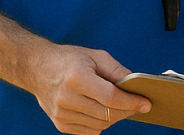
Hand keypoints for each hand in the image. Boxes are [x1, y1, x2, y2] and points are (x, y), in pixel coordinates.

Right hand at [25, 44, 150, 134]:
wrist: (38, 69)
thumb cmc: (70, 60)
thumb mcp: (96, 57)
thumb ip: (118, 71)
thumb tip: (137, 85)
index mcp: (76, 78)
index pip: (110, 97)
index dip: (131, 102)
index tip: (146, 103)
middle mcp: (66, 98)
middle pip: (107, 113)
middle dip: (128, 110)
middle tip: (138, 104)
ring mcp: (61, 113)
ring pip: (100, 124)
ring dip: (115, 117)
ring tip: (121, 106)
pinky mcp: (59, 123)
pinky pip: (89, 130)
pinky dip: (101, 123)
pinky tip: (104, 111)